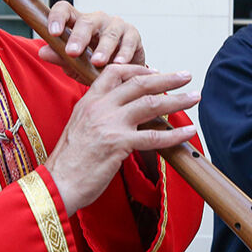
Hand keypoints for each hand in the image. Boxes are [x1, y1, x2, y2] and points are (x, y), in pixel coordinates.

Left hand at [37, 2, 145, 79]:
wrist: (121, 73)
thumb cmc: (94, 65)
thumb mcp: (74, 64)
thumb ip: (60, 57)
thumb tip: (43, 52)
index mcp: (78, 22)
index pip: (65, 10)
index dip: (58, 17)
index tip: (53, 33)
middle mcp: (96, 20)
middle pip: (86, 22)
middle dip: (79, 37)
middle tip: (73, 53)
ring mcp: (115, 25)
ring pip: (109, 33)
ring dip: (103, 48)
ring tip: (97, 62)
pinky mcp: (132, 35)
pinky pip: (128, 42)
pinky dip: (124, 53)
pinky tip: (119, 63)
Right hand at [44, 65, 198, 216]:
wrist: (57, 183)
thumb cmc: (69, 161)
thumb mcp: (79, 127)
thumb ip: (99, 115)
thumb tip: (122, 113)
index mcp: (89, 100)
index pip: (116, 72)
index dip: (139, 69)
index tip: (157, 71)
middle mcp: (100, 107)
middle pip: (140, 84)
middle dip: (167, 78)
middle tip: (186, 76)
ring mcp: (110, 124)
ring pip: (151, 104)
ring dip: (177, 100)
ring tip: (195, 97)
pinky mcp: (119, 144)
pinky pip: (154, 136)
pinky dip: (175, 134)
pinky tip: (189, 132)